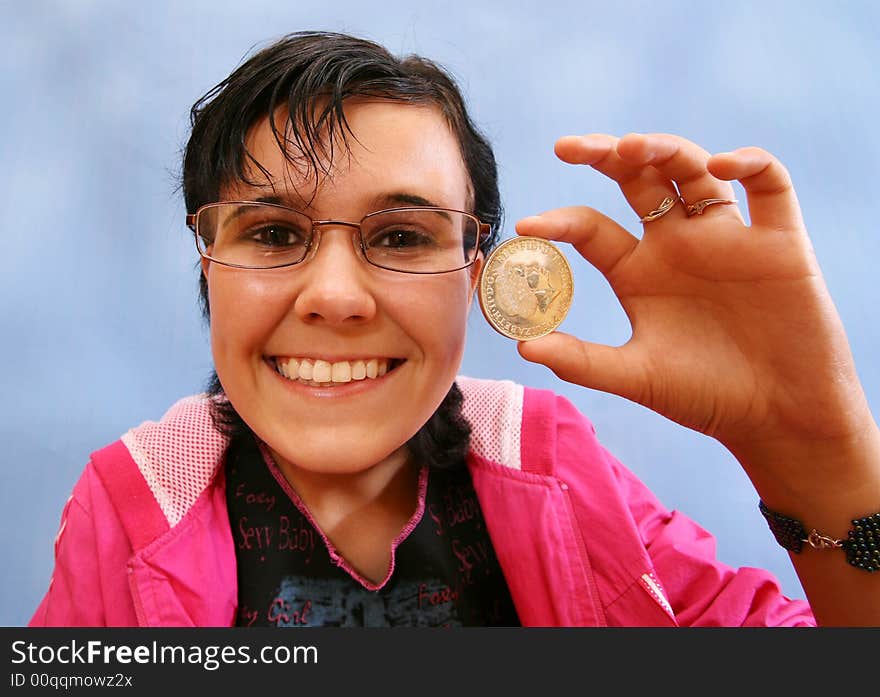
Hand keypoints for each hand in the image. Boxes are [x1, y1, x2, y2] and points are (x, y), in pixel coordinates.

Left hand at [517, 133, 873, 460]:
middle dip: (605, 155)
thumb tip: (523, 346)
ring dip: (665, 149)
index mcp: (639, 271)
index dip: (560, 221)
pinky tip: (721, 166)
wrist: (779, 417)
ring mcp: (726, 238)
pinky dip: (750, 163)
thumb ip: (583, 361)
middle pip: (638, 180)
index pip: (592, 228)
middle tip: (567, 147)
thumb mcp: (638, 377)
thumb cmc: (706, 397)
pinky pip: (770, 184)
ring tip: (632, 147)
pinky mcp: (779, 241)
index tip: (527, 226)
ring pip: (694, 170)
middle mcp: (678, 245)